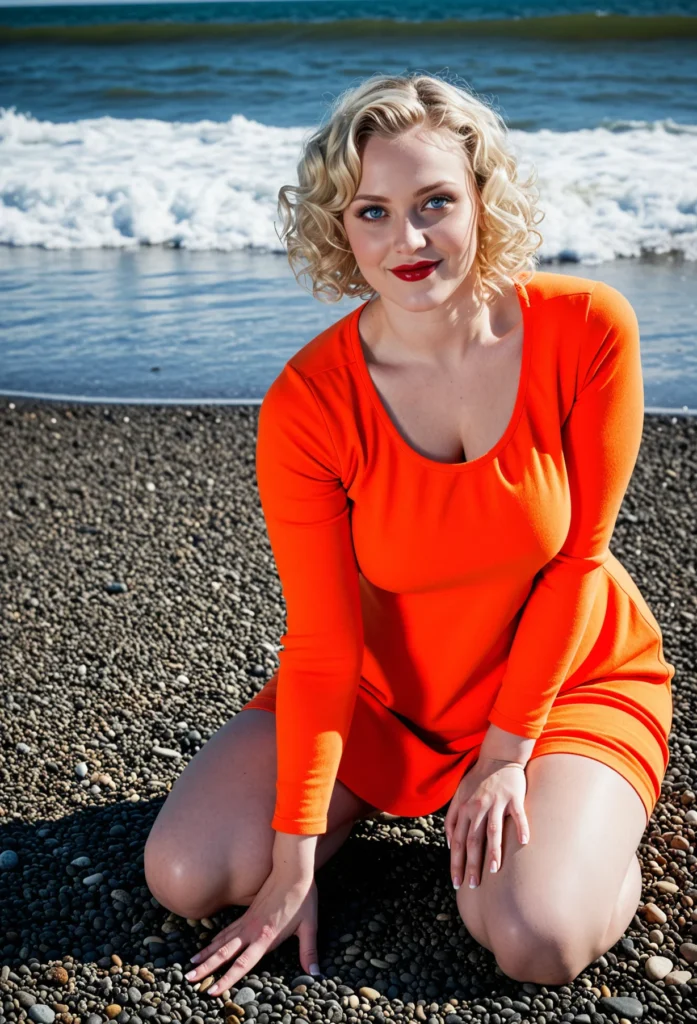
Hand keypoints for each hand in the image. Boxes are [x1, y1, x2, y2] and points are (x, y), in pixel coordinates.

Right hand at [184, 871, 320, 995]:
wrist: (292, 870)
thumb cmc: (302, 898)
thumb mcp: (309, 927)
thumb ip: (309, 952)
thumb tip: (315, 974)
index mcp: (266, 938)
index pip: (242, 964)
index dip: (226, 979)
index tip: (211, 990)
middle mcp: (252, 931)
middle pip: (224, 953)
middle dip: (206, 968)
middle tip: (188, 978)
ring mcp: (247, 921)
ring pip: (222, 941)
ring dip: (206, 954)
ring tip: (190, 965)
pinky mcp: (247, 913)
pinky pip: (227, 929)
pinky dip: (215, 939)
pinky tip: (209, 944)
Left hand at [444, 756, 529, 889]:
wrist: (498, 756)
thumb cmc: (478, 779)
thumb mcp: (459, 794)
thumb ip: (452, 817)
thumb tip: (448, 842)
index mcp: (463, 808)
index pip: (456, 841)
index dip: (455, 862)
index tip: (456, 881)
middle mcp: (477, 807)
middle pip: (471, 840)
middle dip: (471, 865)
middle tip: (473, 885)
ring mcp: (495, 802)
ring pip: (493, 830)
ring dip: (493, 851)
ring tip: (493, 871)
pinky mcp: (513, 797)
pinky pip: (518, 815)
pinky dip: (522, 827)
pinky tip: (524, 842)